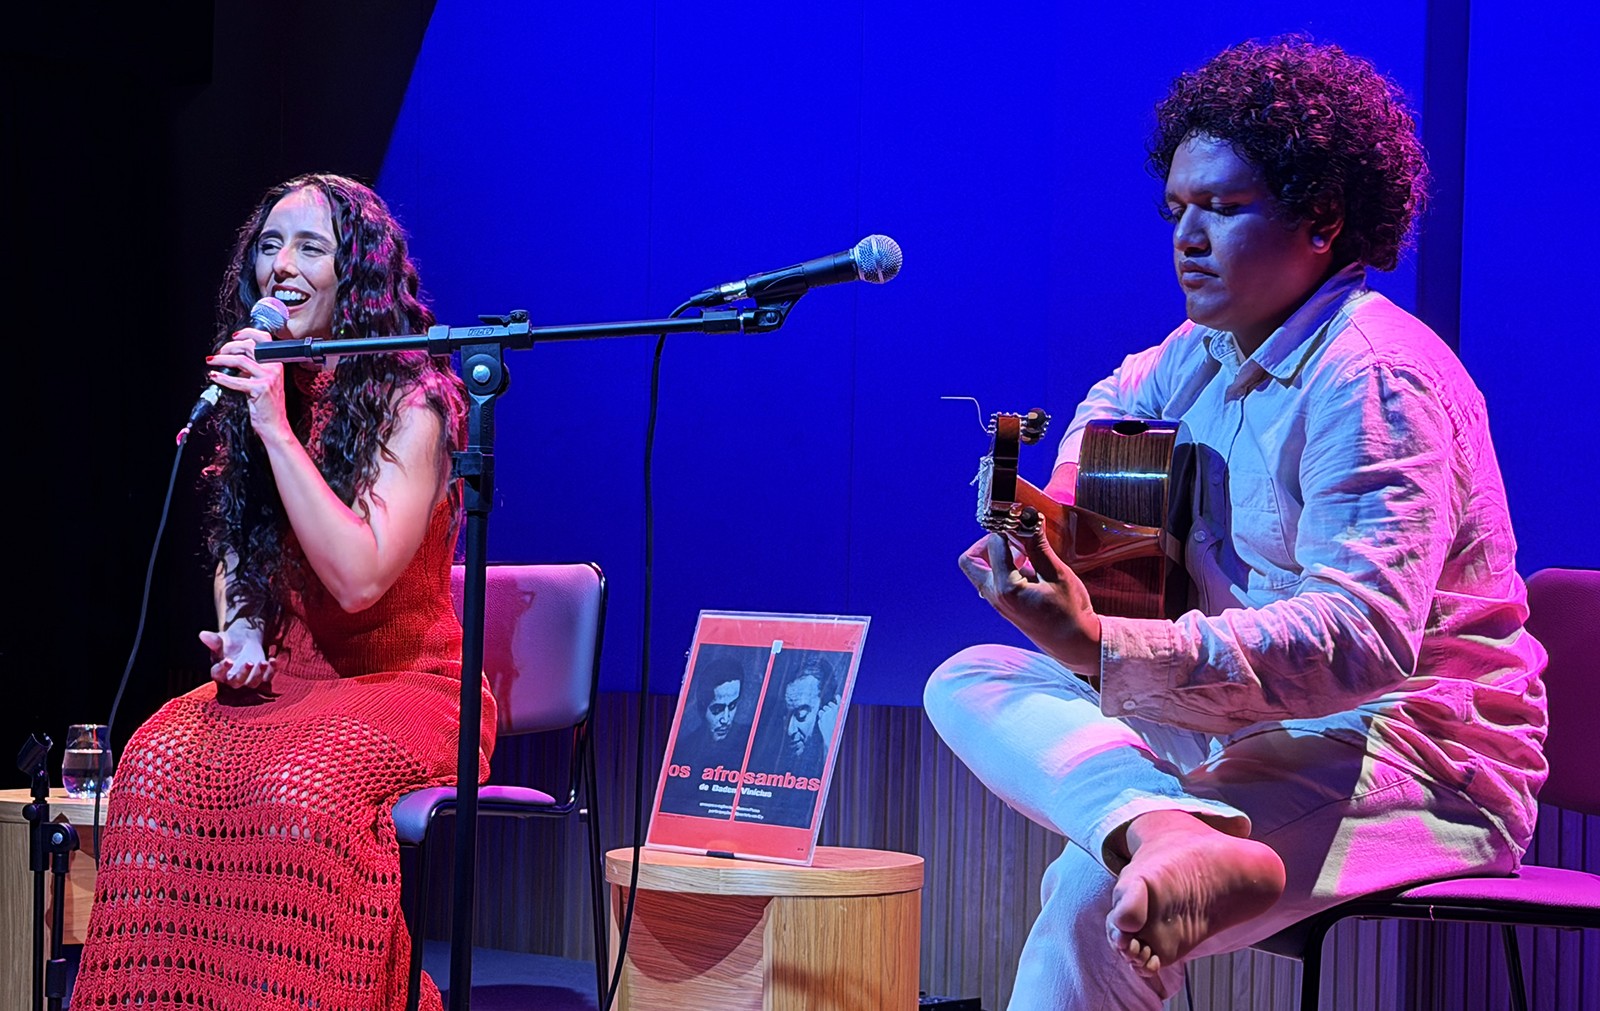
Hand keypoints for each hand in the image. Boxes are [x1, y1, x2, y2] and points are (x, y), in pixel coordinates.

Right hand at [200, 624, 274, 688]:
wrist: (244, 640)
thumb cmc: (229, 642)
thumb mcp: (221, 639)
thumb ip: (213, 640)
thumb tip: (203, 634)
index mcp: (219, 671)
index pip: (218, 674)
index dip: (223, 669)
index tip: (228, 660)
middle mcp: (232, 678)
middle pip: (236, 682)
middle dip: (243, 674)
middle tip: (249, 662)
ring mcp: (247, 679)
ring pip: (252, 683)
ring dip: (259, 674)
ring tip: (264, 662)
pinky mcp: (260, 676)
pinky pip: (267, 678)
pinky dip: (271, 671)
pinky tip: (272, 660)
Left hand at [206, 327, 291, 444]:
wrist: (275, 426)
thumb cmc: (268, 406)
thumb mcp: (264, 382)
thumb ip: (253, 369)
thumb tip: (235, 360)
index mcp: (276, 363)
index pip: (264, 339)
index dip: (248, 333)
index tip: (234, 336)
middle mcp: (274, 368)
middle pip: (249, 346)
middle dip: (229, 346)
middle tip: (218, 353)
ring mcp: (268, 378)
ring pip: (241, 360)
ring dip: (222, 359)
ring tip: (212, 362)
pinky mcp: (260, 389)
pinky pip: (236, 380)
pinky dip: (222, 378)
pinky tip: (215, 377)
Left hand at [960, 513, 1102, 680]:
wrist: (1074, 643)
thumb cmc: (1070, 612)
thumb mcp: (1057, 575)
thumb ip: (1039, 547)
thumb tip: (1029, 519)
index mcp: (1006, 588)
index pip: (995, 544)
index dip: (1008, 527)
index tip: (1022, 517)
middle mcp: (995, 595)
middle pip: (970, 560)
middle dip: (987, 542)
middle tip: (1012, 536)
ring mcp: (997, 602)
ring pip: (980, 570)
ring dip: (996, 554)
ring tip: (1026, 551)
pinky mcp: (1004, 604)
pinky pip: (992, 579)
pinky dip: (1003, 566)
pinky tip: (1029, 565)